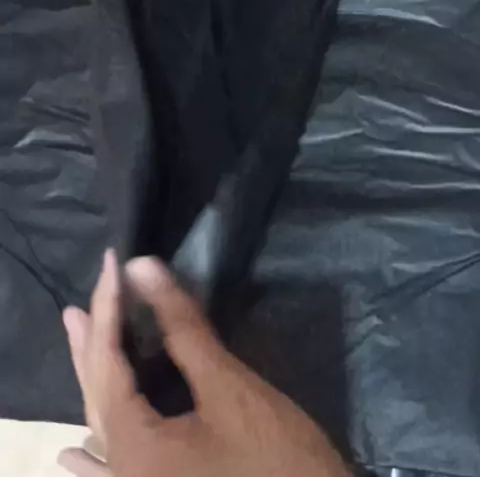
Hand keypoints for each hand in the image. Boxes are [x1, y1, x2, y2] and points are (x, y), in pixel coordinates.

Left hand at [59, 252, 350, 476]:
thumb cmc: (275, 459)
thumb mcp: (229, 387)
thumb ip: (182, 328)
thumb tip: (142, 267)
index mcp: (132, 447)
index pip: (107, 363)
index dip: (109, 308)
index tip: (112, 261)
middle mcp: (124, 472)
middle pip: (99, 397)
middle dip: (92, 345)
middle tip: (78, 305)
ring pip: (106, 427)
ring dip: (96, 382)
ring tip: (81, 345)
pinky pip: (115, 465)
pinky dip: (96, 450)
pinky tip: (75, 451)